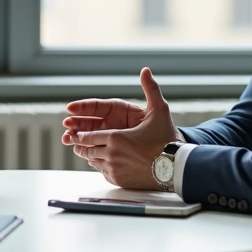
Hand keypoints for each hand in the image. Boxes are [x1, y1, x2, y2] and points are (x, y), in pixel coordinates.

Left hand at [61, 68, 182, 189]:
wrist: (177, 168)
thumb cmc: (167, 140)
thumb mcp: (160, 111)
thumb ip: (150, 89)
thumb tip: (145, 70)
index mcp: (115, 138)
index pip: (88, 136)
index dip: (80, 134)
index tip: (74, 132)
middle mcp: (111, 154)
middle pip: (87, 150)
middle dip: (80, 145)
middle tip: (75, 142)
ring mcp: (115, 170)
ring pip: (93, 162)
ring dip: (90, 156)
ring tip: (89, 151)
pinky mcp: (120, 181)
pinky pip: (103, 173)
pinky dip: (101, 167)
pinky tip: (104, 163)